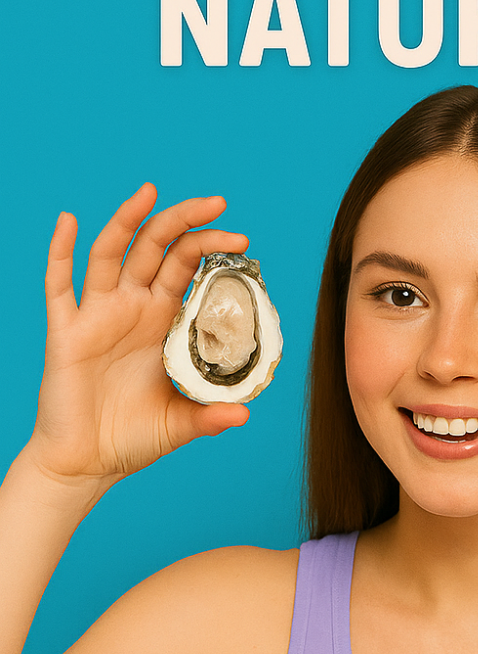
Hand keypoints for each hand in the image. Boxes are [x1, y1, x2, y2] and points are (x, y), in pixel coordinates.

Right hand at [26, 185, 250, 490]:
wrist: (86, 462)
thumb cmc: (132, 438)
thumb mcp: (180, 424)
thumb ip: (209, 416)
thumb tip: (244, 414)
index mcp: (161, 320)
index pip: (186, 267)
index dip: (211, 248)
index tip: (243, 240)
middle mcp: (131, 308)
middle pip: (155, 248)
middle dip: (185, 222)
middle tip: (218, 203)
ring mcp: (97, 315)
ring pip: (110, 253)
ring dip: (128, 219)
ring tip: (150, 191)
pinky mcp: (65, 330)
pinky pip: (58, 285)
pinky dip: (59, 250)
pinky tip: (68, 220)